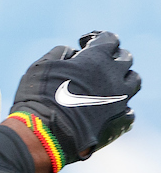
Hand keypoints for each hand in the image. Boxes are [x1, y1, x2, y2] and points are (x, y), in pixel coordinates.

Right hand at [10, 31, 140, 163]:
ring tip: (106, 84)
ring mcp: (120, 99)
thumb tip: (72, 54)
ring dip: (122, 78)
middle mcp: (113, 76)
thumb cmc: (40, 97)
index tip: (84, 44)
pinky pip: (129, 108)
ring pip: (133, 81)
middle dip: (112, 57)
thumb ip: (60, 53)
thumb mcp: (43, 66)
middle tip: (96, 63)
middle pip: (125, 59)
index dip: (97, 38)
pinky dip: (120, 105)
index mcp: (96, 59)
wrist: (47, 133)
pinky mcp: (120, 120)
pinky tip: (106, 107)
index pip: (109, 39)